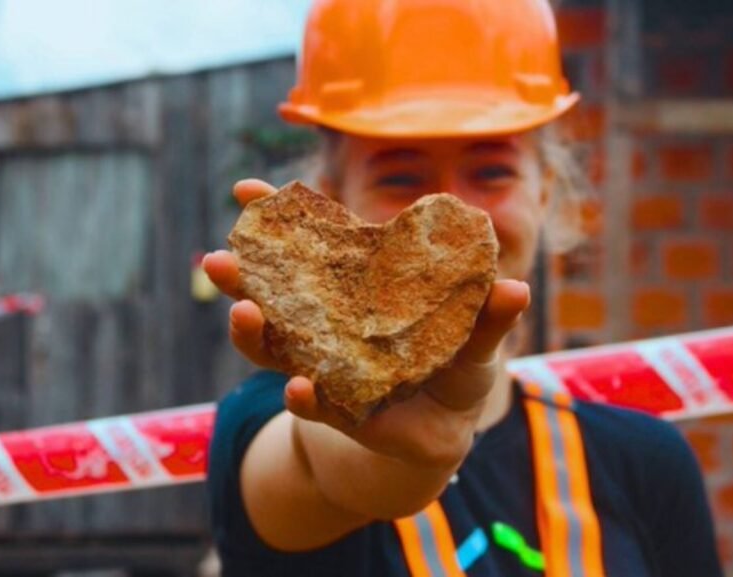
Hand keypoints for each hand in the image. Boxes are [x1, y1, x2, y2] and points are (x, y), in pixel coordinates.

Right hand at [204, 178, 529, 468]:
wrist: (447, 427)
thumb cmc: (458, 363)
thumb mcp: (477, 336)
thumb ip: (489, 315)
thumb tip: (514, 288)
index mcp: (353, 289)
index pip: (307, 247)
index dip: (274, 219)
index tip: (243, 190)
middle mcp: (327, 324)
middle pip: (272, 295)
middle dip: (241, 276)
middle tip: (218, 259)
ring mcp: (325, 366)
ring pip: (275, 347)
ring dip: (253, 333)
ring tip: (242, 313)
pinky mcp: (339, 410)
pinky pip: (314, 401)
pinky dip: (304, 395)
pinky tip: (298, 386)